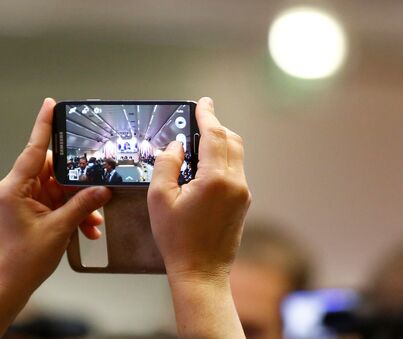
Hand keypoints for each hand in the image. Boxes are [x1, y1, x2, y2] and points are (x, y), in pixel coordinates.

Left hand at [0, 98, 111, 337]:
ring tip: (93, 220)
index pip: (32, 150)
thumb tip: (101, 189)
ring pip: (59, 189)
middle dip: (77, 182)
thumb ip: (81, 206)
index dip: (44, 126)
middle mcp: (18, 190)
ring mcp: (26, 201)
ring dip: (79, 203)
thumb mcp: (58, 230)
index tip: (51, 105)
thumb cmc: (22, 260)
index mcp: (14, 188)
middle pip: (52, 171)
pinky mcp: (33, 212)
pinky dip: (73, 213)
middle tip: (97, 182)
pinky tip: (88, 228)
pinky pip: (58, 204)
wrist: (10, 286)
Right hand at [148, 97, 250, 337]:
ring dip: (219, 143)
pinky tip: (203, 169)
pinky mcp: (243, 203)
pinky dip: (222, 160)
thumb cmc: (178, 240)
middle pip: (231, 140)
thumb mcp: (160, 199)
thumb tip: (176, 147)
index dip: (207, 115)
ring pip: (236, 155)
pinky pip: (235, 171)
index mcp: (216, 179)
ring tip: (196, 146)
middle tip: (197, 122)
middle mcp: (235, 183)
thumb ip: (167, 165)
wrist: (201, 272)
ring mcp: (243, 194)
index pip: (214, 135)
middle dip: (215, 127)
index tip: (203, 103)